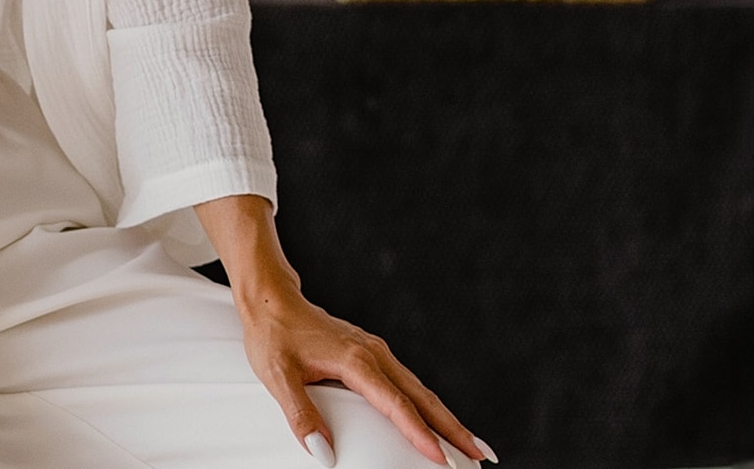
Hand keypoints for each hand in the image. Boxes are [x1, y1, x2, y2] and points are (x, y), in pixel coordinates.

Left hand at [196, 195, 491, 467]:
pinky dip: (429, 405)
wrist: (272, 300)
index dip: (421, 435)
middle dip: (454, 429)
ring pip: (421, 391)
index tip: (443, 460)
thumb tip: (322, 454)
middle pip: (424, 398)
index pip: (397, 405)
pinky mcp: (373, 354)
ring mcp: (377, 353)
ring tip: (472, 445)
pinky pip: (409, 384)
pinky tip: (438, 421)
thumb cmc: (273, 336)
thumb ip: (300, 416)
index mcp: (357, 361)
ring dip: (448, 418)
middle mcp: (375, 355)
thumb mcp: (277, 377)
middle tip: (482, 457)